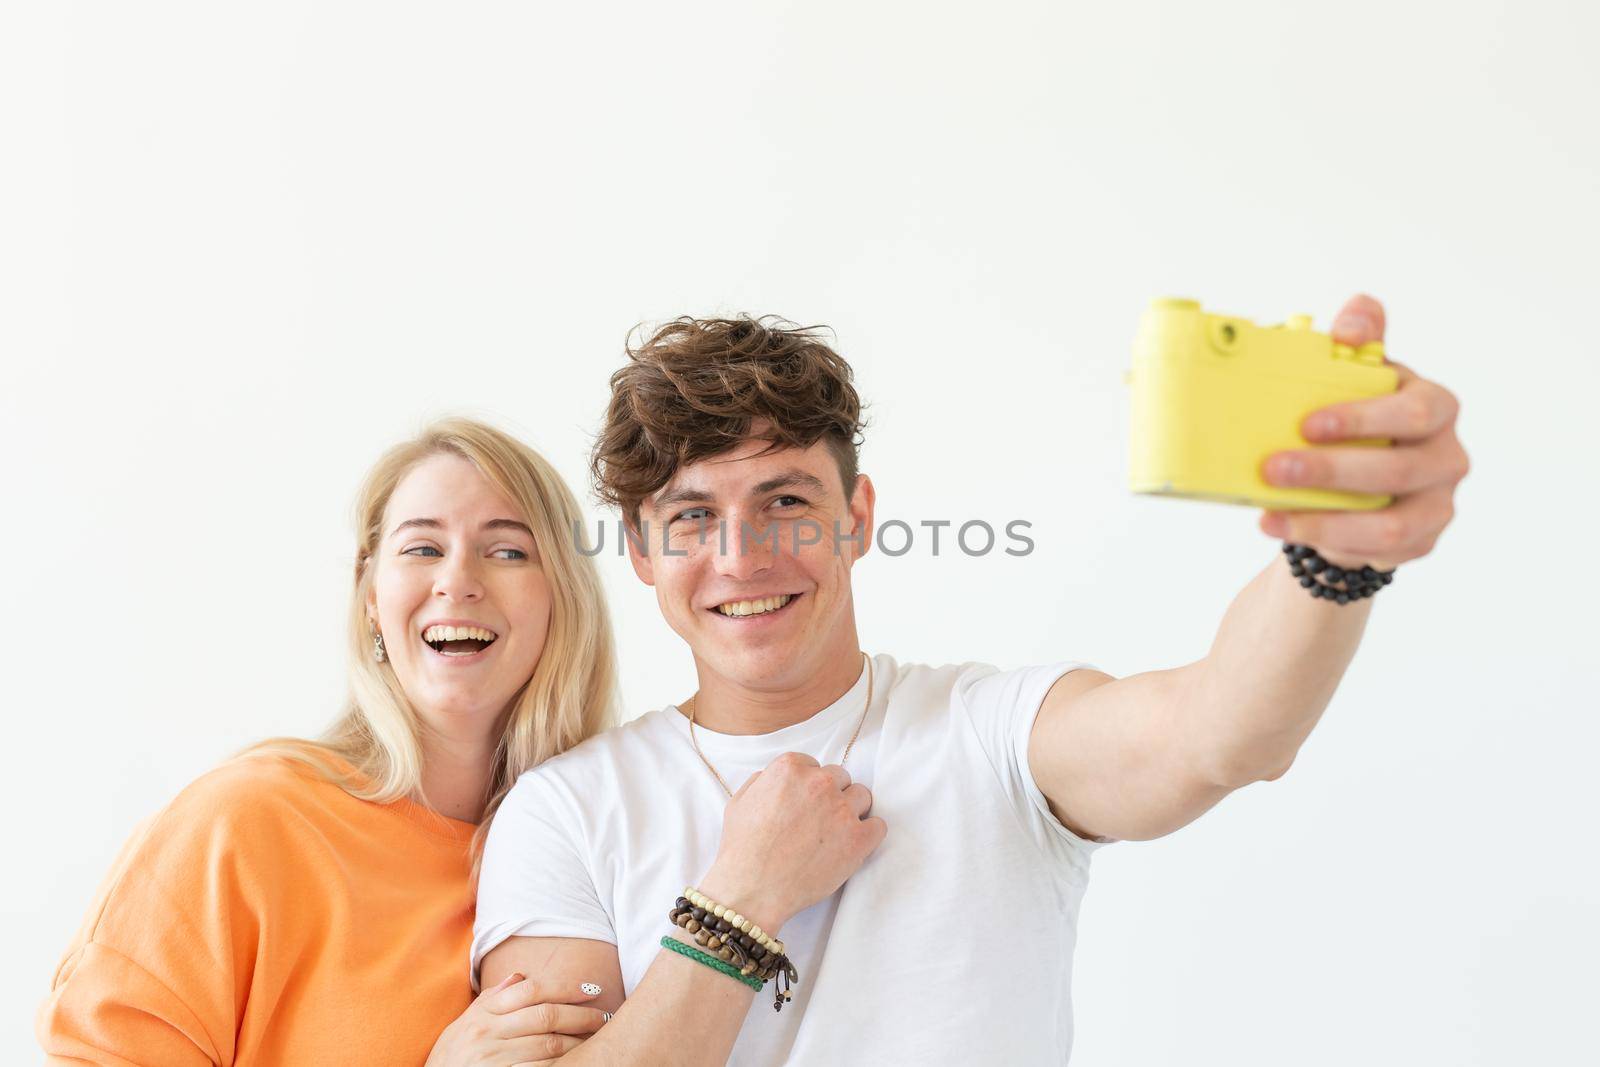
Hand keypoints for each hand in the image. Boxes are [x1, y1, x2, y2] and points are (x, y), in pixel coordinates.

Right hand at [425, 972, 609, 1066]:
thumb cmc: (450, 1057)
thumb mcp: (464, 1024)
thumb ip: (492, 1000)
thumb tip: (520, 976)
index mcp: (483, 1014)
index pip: (531, 990)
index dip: (565, 987)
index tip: (592, 989)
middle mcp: (487, 1034)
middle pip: (546, 1016)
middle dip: (580, 1015)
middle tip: (603, 1016)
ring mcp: (493, 1060)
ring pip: (549, 1046)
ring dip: (578, 1043)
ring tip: (596, 1040)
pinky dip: (561, 1065)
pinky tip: (577, 1061)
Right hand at [697, 753, 885, 933]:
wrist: (753, 889)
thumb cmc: (742, 850)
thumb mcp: (739, 803)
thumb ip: (761, 782)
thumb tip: (772, 778)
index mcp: (790, 769)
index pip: (814, 765)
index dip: (809, 786)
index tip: (805, 803)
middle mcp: (819, 783)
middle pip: (840, 778)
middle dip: (831, 796)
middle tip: (819, 820)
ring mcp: (841, 810)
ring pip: (862, 796)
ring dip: (852, 811)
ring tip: (836, 833)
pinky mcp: (858, 839)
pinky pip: (878, 826)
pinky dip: (869, 834)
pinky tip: (854, 845)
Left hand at [1258, 293, 1469, 569]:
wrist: (1357, 483)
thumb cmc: (1352, 420)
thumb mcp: (1354, 377)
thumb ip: (1357, 342)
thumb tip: (1349, 329)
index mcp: (1433, 405)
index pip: (1413, 409)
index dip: (1363, 416)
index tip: (1307, 424)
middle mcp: (1447, 454)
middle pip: (1398, 467)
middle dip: (1330, 470)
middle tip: (1272, 468)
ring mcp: (1439, 503)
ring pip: (1390, 520)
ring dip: (1324, 518)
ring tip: (1269, 511)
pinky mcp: (1420, 542)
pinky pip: (1378, 550)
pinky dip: (1326, 540)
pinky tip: (1281, 526)